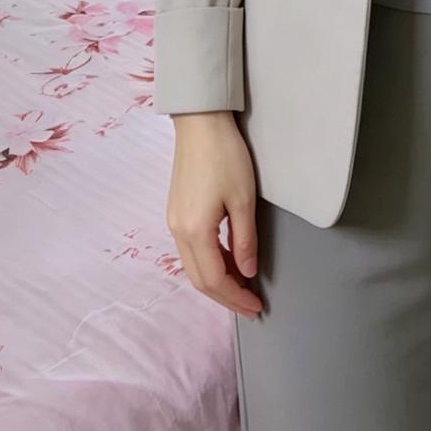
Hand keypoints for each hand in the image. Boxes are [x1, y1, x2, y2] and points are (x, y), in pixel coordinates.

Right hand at [167, 111, 264, 318]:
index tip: (257, 308)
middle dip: (225, 296)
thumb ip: (244, 240)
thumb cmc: (225, 156)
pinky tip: (227, 260)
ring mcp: (173, 221)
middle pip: (199, 279)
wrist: (200, 123)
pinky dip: (209, 262)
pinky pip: (191, 250)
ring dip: (216, 281)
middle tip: (250, 306)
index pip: (214, 279)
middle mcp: (177, 231)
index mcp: (194, 231)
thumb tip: (247, 272)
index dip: (235, 297)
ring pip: (193, 266)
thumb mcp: (242, 199)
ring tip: (242, 286)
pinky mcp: (176, 211)